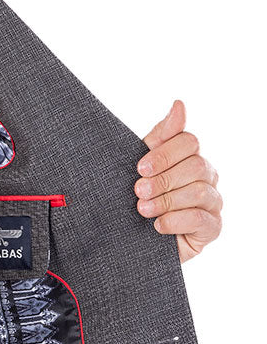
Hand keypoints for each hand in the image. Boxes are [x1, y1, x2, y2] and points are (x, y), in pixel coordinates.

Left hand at [134, 99, 221, 263]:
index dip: (164, 153)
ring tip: (143, 210)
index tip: (139, 168)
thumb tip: (179, 104)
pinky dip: (175, 220)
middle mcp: (206, 175)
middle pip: (196, 165)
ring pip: (200, 191)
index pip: (189, 141)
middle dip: (163, 178)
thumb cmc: (139, 198)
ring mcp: (212, 202)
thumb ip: (161, 137)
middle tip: (138, 191)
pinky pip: (201, 218)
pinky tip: (157, 226)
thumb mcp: (143, 165)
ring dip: (166, 200)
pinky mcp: (212, 228)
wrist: (131, 239)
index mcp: (189, 156)